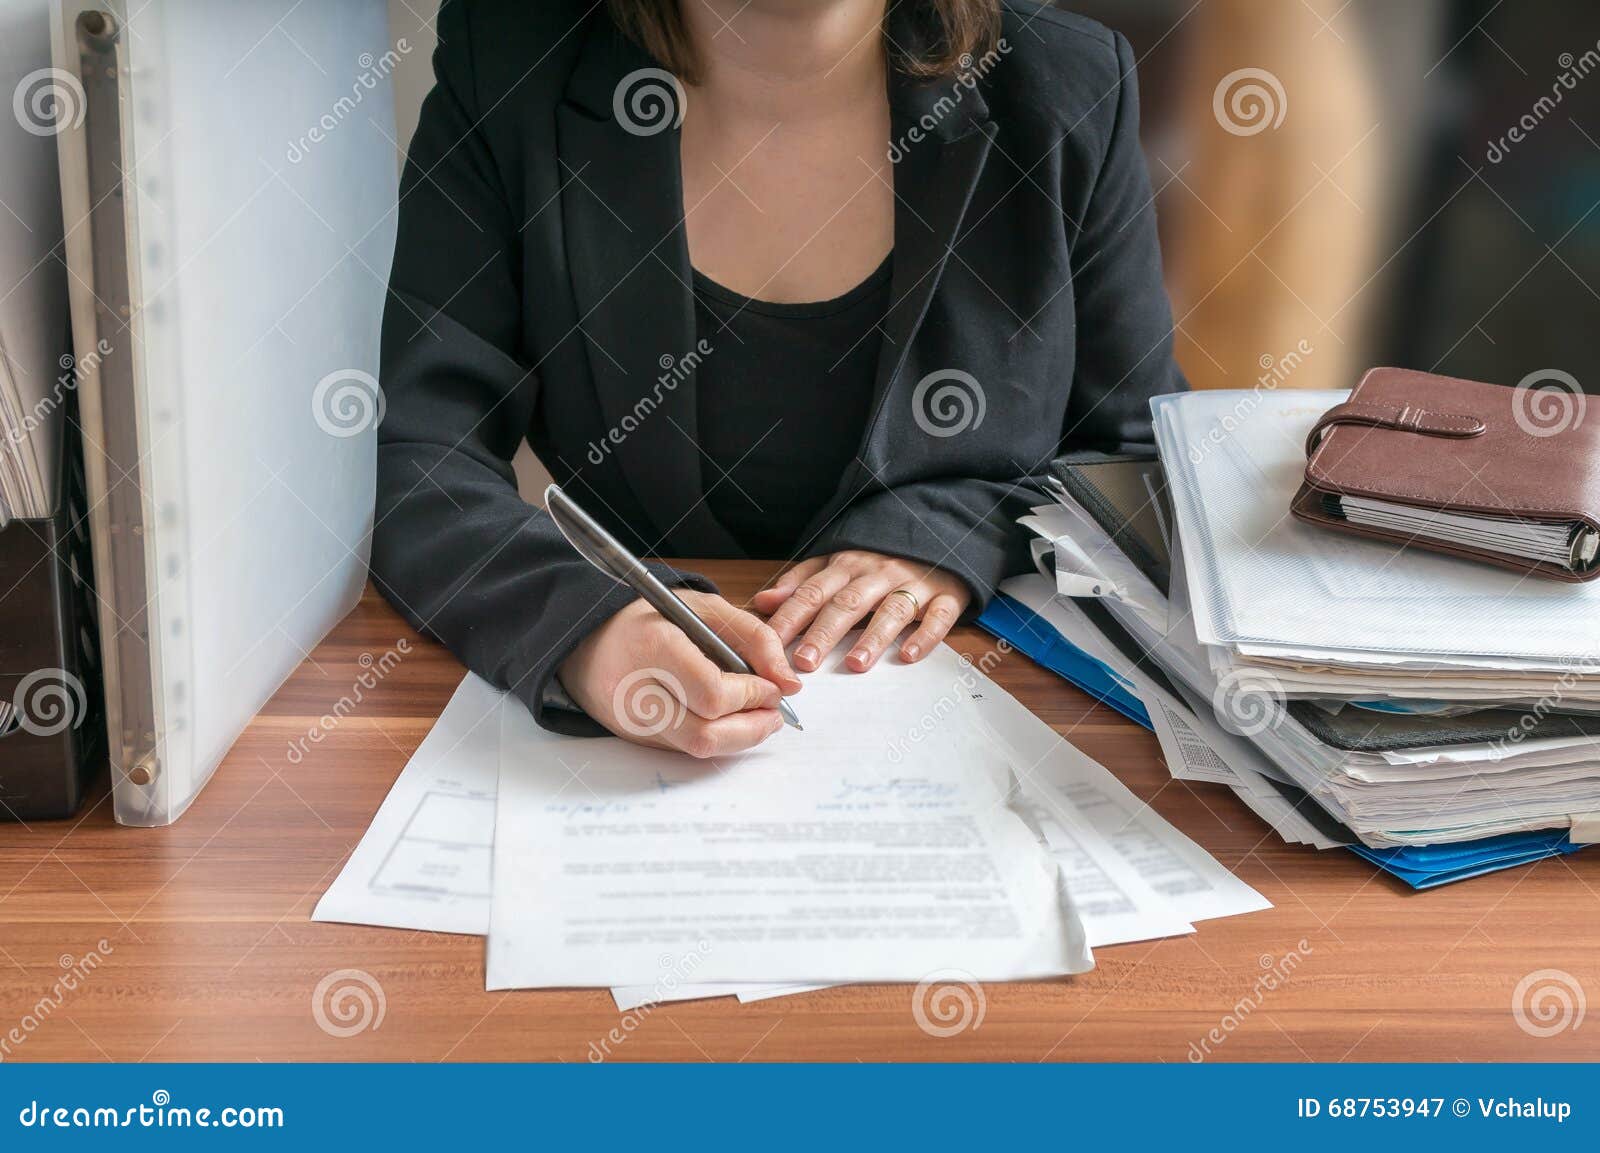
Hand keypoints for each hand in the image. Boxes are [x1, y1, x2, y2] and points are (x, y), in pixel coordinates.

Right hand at [558, 591, 801, 757]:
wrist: (586, 639)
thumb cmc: (649, 619)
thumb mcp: (703, 607)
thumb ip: (754, 638)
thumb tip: (789, 683)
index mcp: (654, 647)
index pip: (713, 693)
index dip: (752, 696)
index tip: (772, 687)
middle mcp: (637, 691)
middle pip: (706, 734)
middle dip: (752, 727)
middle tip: (774, 712)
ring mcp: (632, 722)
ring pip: (697, 749)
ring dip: (739, 738)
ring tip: (758, 718)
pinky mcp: (634, 739)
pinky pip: (684, 749)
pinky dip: (716, 739)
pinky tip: (728, 720)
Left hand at [750, 551, 971, 672]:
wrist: (938, 535)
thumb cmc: (881, 559)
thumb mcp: (837, 563)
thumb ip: (801, 582)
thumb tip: (762, 602)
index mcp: (847, 565)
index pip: (813, 592)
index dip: (791, 617)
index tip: (770, 644)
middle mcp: (878, 573)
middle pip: (848, 603)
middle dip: (825, 632)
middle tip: (805, 662)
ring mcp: (914, 583)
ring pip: (892, 610)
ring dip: (873, 637)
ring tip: (855, 664)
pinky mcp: (945, 595)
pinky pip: (938, 616)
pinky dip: (925, 635)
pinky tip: (908, 655)